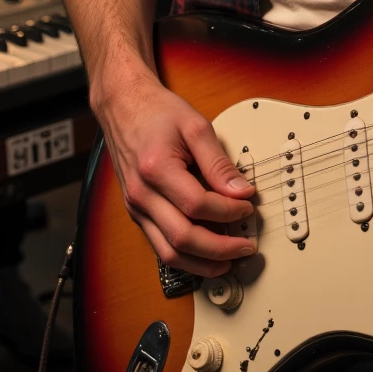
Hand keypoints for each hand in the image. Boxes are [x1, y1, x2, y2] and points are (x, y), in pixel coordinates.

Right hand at [97, 68, 255, 276]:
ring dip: (202, 263)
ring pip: (169, 253)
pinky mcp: (137, 213)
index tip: (248, 207)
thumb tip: (241, 192)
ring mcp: (136, 208)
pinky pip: (160, 247)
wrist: (124, 107)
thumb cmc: (157, 113)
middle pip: (183, 238)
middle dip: (219, 248)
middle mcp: (141, 194)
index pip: (198, 205)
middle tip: (245, 246)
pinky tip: (205, 255)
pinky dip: (185, 256)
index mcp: (156, 169)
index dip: (228, 211)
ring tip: (228, 261)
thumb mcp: (195, 126)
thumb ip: (218, 162)